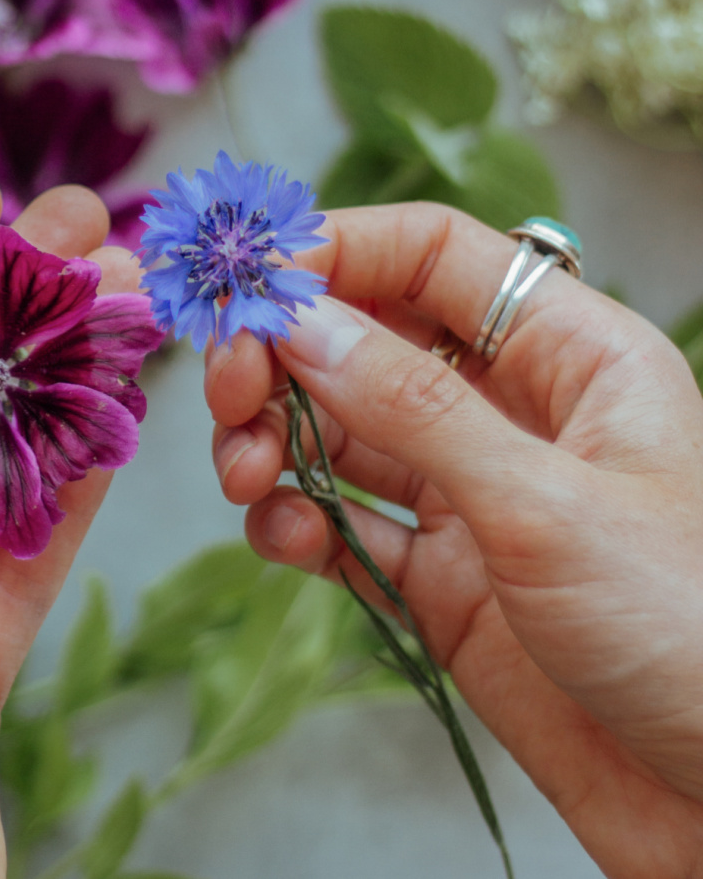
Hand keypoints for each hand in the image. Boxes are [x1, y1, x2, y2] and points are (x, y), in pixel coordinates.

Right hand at [206, 202, 702, 878]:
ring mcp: (475, 498)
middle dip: (287, 354)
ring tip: (246, 475)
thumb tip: (299, 322)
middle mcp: (515, 411)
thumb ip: (415, 408)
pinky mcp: (446, 581)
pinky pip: (347, 524)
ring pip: (343, 431)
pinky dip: (299, 520)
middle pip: (369, 338)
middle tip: (230, 387)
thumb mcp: (548, 505)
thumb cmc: (687, 634)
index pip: (433, 256)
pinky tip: (287, 535)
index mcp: (571, 356)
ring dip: (277, 437)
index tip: (250, 284)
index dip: (337, 252)